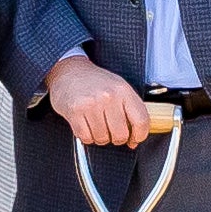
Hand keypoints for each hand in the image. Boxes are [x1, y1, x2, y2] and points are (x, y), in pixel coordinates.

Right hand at [46, 54, 162, 153]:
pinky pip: (86, 137)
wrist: (69, 72)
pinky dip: (87, 137)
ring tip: (97, 125)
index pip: (141, 120)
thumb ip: (130, 109)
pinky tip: (86, 125)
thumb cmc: (94, 81)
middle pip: (121, 134)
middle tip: (112, 132)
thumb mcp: (118, 87)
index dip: (139, 135)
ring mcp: (91, 104)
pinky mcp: (75, 112)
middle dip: (117, 139)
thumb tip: (136, 136)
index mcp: (123, 90)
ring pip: (102, 138)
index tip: (134, 139)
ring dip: (100, 137)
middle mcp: (108, 96)